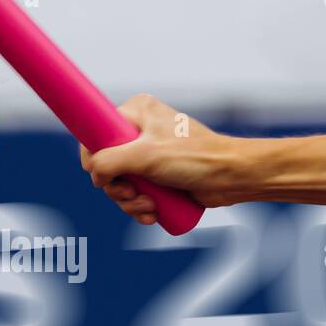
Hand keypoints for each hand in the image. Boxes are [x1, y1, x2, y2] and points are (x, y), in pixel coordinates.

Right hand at [79, 94, 231, 224]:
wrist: (231, 177)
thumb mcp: (145, 156)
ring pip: (121, 184)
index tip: (103, 178)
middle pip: (106, 164)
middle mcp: (140, 131)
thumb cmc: (195, 158)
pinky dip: (140, 208)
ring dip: (130, 202)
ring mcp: (149, 155)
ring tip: (150, 207)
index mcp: (136, 112)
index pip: (96, 133)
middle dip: (118, 188)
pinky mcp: (159, 176)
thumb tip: (95, 175)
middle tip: (133, 194)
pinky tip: (153, 213)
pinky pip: (136, 194)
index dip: (94, 160)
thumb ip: (109, 161)